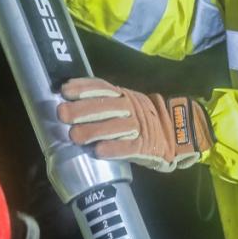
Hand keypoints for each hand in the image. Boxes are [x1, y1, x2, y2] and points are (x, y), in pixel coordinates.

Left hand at [57, 77, 211, 171]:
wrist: (175, 133)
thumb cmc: (140, 120)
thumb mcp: (124, 104)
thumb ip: (102, 103)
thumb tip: (67, 102)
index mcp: (123, 95)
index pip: (102, 87)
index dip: (84, 88)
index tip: (65, 90)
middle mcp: (131, 107)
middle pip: (105, 106)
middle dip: (82, 110)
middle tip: (62, 114)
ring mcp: (139, 126)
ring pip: (115, 127)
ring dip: (93, 130)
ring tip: (74, 136)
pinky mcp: (146, 146)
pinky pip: (129, 147)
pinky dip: (114, 148)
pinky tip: (98, 151)